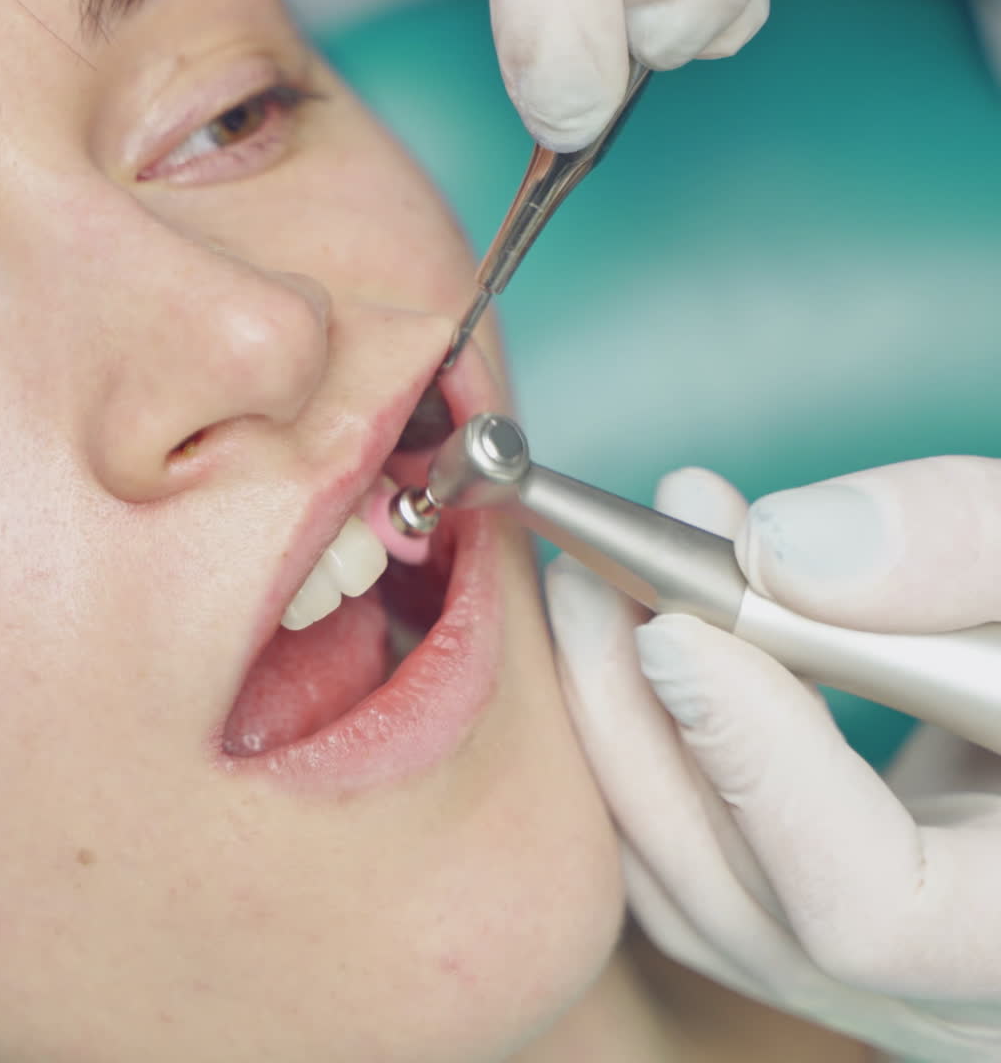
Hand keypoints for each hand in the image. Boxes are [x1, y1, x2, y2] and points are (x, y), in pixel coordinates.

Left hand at [548, 457, 1000, 1060]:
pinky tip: (636, 638)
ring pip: (685, 890)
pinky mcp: (808, 927)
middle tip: (586, 575)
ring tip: (592, 586)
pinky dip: (643, 750)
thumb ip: (956, 549)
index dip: (756, 765)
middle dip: (639, 719)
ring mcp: (869, 982)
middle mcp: (946, 994)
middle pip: (737, 900)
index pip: (872, 908)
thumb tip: (774, 551)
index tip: (671, 630)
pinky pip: (689, 867)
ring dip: (618, 726)